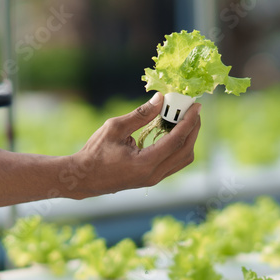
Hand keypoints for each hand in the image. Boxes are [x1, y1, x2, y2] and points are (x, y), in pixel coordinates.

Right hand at [68, 92, 200, 197]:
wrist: (83, 177)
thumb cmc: (95, 152)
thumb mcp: (115, 128)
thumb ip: (140, 114)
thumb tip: (161, 99)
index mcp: (145, 163)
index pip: (176, 141)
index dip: (189, 122)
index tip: (196, 107)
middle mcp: (153, 175)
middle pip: (185, 151)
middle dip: (193, 129)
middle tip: (194, 110)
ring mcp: (154, 179)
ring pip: (182, 159)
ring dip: (188, 139)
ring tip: (184, 119)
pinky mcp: (151, 178)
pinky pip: (174, 163)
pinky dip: (178, 146)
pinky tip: (172, 131)